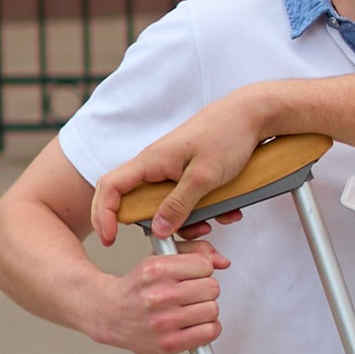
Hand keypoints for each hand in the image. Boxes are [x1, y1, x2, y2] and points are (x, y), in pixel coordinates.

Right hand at [91, 86, 281, 243]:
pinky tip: (227, 212)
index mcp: (150, 161)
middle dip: (157, 225)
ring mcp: (171, 169)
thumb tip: (158, 229)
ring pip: (165, 205)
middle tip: (178, 238)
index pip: (110, 187)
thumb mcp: (204, 177)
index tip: (109, 239)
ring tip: (212, 225)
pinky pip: (186, 198)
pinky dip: (203, 210)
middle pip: (137, 202)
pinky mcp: (187, 173)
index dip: (103, 215)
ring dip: (187, 221)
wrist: (251, 114)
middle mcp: (155, 165)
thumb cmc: (227, 135)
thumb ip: (179, 204)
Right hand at [91, 223, 229, 353]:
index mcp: (156, 270)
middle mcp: (159, 295)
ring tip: (189, 308)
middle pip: (212, 287)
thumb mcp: (160, 259)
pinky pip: (210, 332)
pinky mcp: (169, 343)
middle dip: (204, 289)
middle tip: (190, 293)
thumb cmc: (138, 287)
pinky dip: (206, 328)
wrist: (110, 314)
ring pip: (212, 309)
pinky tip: (192, 323)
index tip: (192, 275)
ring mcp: (164, 321)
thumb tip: (222, 261)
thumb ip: (194, 252)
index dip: (201, 269)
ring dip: (205, 309)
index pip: (205, 265)